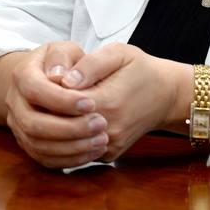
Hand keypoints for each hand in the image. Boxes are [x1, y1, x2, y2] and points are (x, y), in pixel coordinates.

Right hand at [2, 41, 110, 168]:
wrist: (41, 80)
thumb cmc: (59, 63)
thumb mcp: (64, 49)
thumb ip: (64, 57)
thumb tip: (63, 77)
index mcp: (22, 75)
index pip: (35, 90)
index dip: (62, 100)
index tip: (91, 103)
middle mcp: (14, 103)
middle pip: (33, 124)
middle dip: (69, 128)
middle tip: (100, 124)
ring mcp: (18, 126)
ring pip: (38, 145)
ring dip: (72, 147)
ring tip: (101, 140)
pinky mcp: (28, 143)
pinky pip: (44, 159)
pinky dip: (69, 159)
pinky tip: (92, 151)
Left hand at [59, 43, 186, 161]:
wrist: (165, 95)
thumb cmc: (140, 70)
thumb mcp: (118, 53)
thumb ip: (90, 64)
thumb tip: (64, 80)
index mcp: (109, 102)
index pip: (62, 103)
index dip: (50, 91)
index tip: (47, 78)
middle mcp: (108, 130)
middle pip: (60, 126)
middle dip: (48, 110)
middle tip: (43, 95)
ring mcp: (109, 146)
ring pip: (67, 142)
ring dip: (55, 126)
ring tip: (52, 107)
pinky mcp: (108, 155)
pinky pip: (78, 151)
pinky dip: (67, 138)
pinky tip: (66, 120)